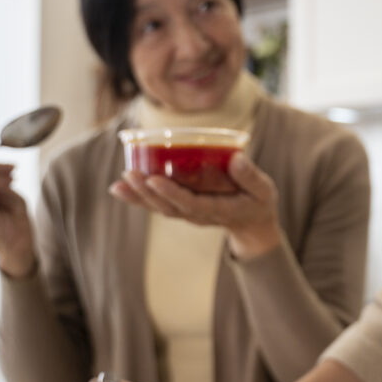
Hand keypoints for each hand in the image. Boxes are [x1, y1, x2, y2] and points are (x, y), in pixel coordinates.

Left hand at [109, 152, 281, 258]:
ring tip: (118, 183)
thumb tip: (236, 158)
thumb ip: (251, 176)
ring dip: (137, 196)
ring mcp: (188, 214)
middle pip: (168, 207)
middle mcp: (198, 215)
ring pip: (159, 207)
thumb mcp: (264, 190)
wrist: (252, 223)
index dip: (171, 193)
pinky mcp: (182, 209)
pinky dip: (137, 198)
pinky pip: (157, 205)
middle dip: (147, 192)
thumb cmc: (258, 202)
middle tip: (129, 174)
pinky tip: (118, 188)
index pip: (191, 203)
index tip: (154, 179)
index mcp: (218, 210)